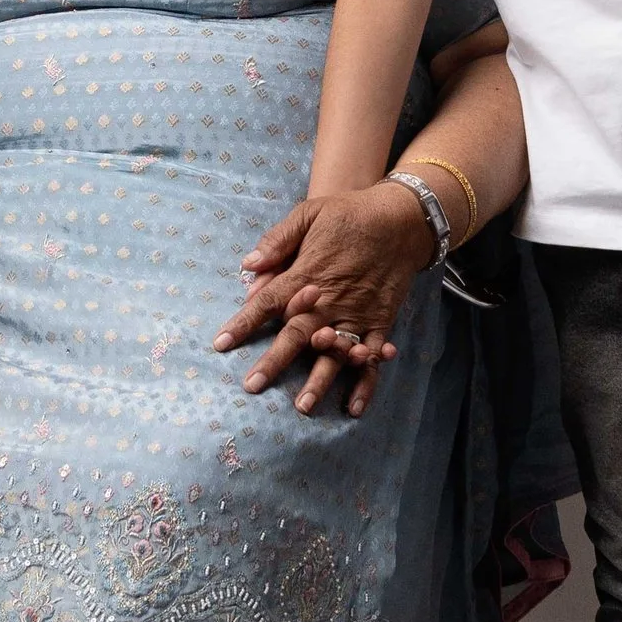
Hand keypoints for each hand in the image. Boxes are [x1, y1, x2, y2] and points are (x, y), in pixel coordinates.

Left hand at [213, 185, 434, 417]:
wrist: (400, 219)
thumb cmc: (348, 215)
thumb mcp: (308, 214)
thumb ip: (277, 240)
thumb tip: (247, 265)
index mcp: (306, 274)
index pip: (268, 302)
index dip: (243, 323)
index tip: (221, 343)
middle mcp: (329, 300)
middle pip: (296, 335)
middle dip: (273, 361)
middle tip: (252, 385)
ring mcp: (356, 313)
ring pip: (333, 353)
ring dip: (319, 380)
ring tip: (303, 405)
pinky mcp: (380, 321)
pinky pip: (371, 357)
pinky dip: (365, 381)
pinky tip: (354, 407)